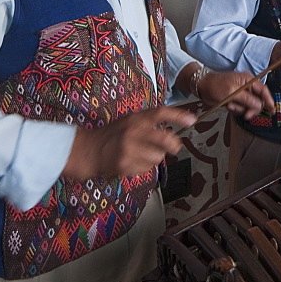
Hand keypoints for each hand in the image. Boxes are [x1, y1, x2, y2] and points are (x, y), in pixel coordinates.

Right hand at [63, 106, 195, 180]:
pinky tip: (133, 162)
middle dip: (174, 144)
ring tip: (144, 155)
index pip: (161, 113)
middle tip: (175, 146)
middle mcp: (133, 132)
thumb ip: (148, 124)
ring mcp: (129, 150)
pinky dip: (144, 167)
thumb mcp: (129, 122)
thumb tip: (173, 131)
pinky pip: (146, 169)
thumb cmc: (112, 135)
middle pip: (165, 139)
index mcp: (135, 119)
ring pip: (158, 157)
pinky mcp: (125, 165)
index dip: (178, 115)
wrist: (87, 151)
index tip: (192, 120)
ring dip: (156, 158)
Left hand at [197, 70, 273, 119]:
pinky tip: (228, 106)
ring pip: (249, 106)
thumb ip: (247, 99)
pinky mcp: (236, 99)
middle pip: (258, 100)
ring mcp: (241, 94)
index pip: (263, 90)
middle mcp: (247, 87)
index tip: (272, 110)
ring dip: (241, 109)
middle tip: (247, 115)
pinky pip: (241, 108)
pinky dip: (236, 109)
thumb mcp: (231, 92)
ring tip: (230, 105)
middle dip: (251, 108)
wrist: (201, 87)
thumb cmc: (215, 85)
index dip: (269, 100)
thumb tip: (259, 104)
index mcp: (248, 80)